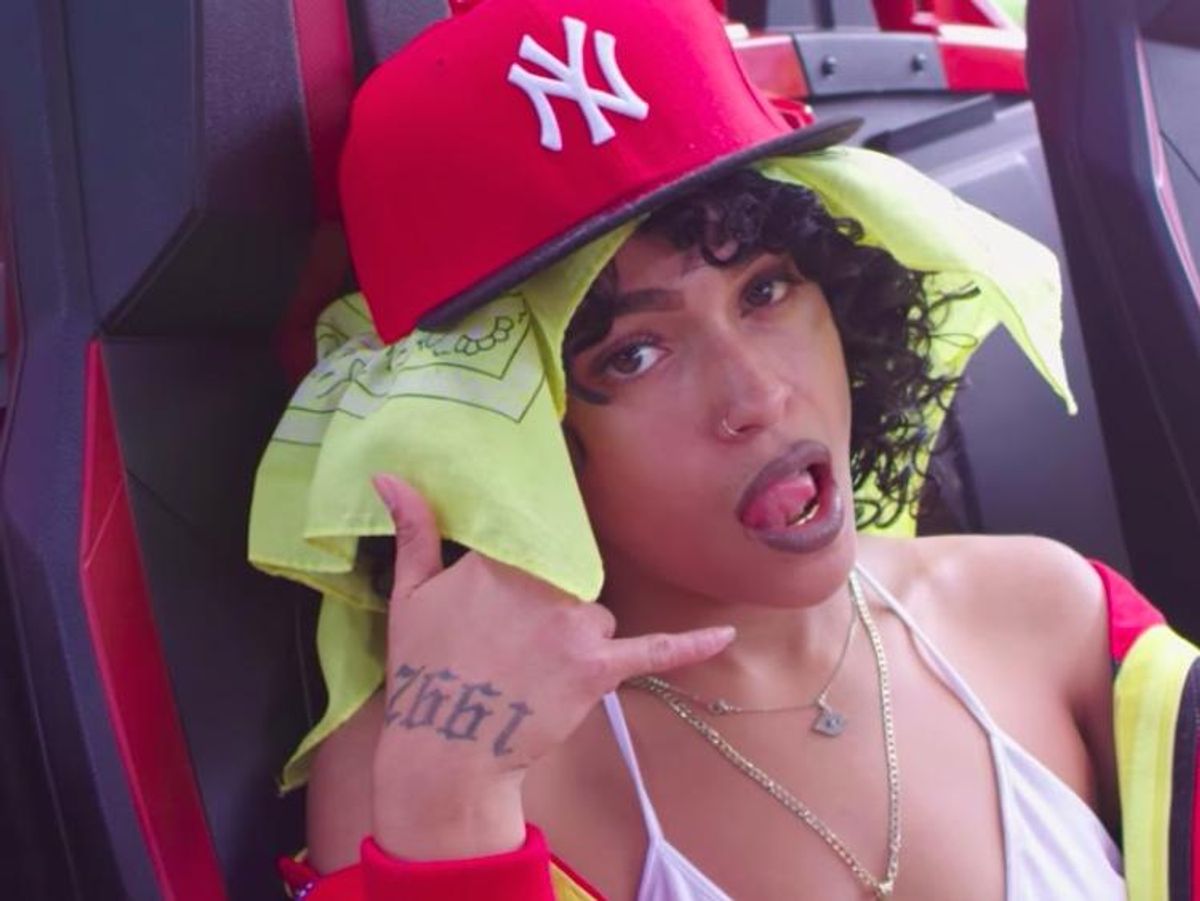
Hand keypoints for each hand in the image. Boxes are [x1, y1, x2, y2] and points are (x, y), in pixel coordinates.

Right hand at [369, 473, 734, 858]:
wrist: (448, 750)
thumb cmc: (425, 670)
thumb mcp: (410, 595)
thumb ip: (414, 530)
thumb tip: (389, 476)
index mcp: (502, 557)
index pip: (538, 531)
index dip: (535, 548)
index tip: (532, 558)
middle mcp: (547, 582)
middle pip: (570, 573)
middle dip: (548, 603)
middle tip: (518, 637)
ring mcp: (577, 624)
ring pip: (596, 611)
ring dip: (577, 635)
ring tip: (533, 671)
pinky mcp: (600, 667)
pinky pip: (653, 649)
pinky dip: (691, 644)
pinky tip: (727, 634)